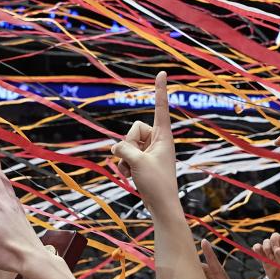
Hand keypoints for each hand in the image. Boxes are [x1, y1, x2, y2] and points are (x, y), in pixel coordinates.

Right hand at [110, 72, 178, 205]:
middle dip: (128, 145)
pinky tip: (129, 177)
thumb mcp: (137, 162)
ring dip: (125, 158)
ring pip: (127, 143)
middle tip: (136, 162)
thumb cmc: (156, 184)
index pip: (160, 108)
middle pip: (134, 129)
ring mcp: (150, 151)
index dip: (160, 90)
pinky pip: (126, 154)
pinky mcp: (143, 160)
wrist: (161, 206)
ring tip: (132, 172)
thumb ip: (123, 148)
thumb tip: (115, 146)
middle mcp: (158, 141)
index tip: (162, 72)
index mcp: (164, 136)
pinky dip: (124, 165)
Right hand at [253, 209, 279, 278]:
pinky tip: (258, 251)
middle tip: (275, 253)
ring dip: (266, 249)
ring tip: (270, 259)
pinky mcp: (264, 256)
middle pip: (274, 236)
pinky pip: (258, 248)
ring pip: (265, 242)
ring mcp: (272, 251)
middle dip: (273, 242)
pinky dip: (257, 249)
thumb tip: (275, 249)